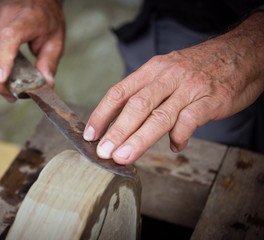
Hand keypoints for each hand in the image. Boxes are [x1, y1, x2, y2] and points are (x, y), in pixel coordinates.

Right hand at [0, 0, 64, 101]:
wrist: (35, 0)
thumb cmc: (47, 19)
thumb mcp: (56, 40)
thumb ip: (50, 63)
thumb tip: (46, 85)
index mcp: (26, 19)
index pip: (8, 38)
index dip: (3, 61)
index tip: (2, 81)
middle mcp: (2, 18)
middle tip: (11, 96)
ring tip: (6, 89)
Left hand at [84, 11, 263, 164]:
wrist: (241, 52)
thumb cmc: (199, 66)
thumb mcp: (167, 70)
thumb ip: (148, 94)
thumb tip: (128, 124)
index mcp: (152, 70)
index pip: (119, 92)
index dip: (102, 114)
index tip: (90, 134)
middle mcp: (167, 77)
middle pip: (136, 106)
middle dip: (117, 131)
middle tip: (103, 152)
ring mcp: (189, 88)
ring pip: (159, 116)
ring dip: (139, 139)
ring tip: (124, 157)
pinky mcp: (210, 100)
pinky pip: (189, 121)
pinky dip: (179, 137)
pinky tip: (174, 146)